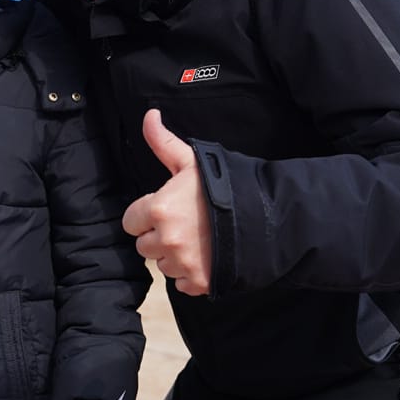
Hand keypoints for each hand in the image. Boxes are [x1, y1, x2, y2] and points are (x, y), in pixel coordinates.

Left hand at [122, 110, 210, 296]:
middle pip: (144, 246)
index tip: (163, 210)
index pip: (130, 221)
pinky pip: (181, 284)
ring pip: (162, 265)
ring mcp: (184, 264)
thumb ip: (163, 142)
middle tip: (184, 224)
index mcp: (159, 209)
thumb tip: (149, 116)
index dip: (146, 215)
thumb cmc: (227, 187)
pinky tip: (207, 256)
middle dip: (159, 236)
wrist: (268, 218)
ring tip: (198, 239)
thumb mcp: (193, 161)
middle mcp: (167, 239)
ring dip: (174, 256)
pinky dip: (190, 274)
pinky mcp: (200, 283)